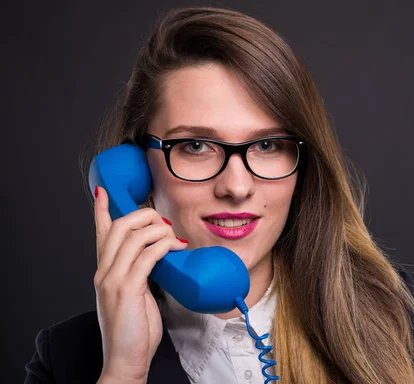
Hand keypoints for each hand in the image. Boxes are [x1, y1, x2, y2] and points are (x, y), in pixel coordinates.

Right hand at [93, 186, 187, 381]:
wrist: (125, 359)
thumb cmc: (134, 329)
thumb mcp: (134, 295)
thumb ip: (139, 273)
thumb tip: (158, 255)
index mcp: (104, 272)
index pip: (100, 233)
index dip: (100, 210)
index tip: (102, 192)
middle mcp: (104, 271)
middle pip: (118, 226)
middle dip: (143, 216)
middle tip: (163, 223)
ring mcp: (113, 279)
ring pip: (132, 236)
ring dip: (158, 230)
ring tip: (174, 238)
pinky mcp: (127, 289)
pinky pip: (147, 256)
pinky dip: (163, 246)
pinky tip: (176, 248)